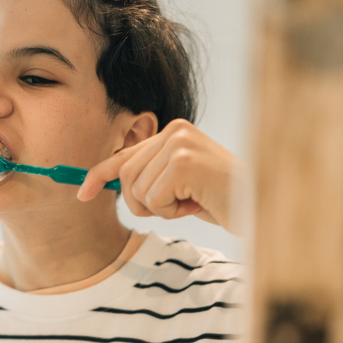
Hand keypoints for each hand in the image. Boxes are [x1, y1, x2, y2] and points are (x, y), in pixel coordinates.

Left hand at [77, 119, 247, 235]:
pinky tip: (197, 204)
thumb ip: (149, 176)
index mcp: (172, 132)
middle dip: (141, 202)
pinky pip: (153, 198)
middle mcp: (174, 131)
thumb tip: (107, 182)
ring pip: (137, 189)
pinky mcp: (184, 162)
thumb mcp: (178, 184)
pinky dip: (171, 211)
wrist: (261, 206)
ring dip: (160, 208)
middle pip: (125, 176)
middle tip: (174, 206)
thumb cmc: (221, 198)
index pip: (124, 155)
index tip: (81, 193)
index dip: (98, 175)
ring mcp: (179, 144)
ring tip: (191, 202)